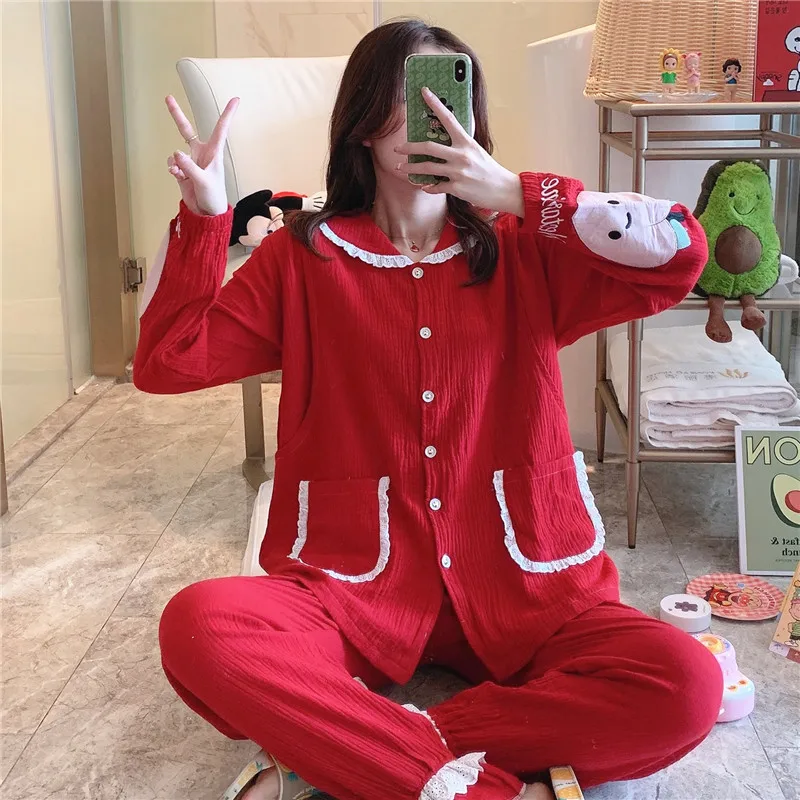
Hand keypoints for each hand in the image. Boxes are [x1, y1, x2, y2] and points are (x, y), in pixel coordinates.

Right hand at [165, 95, 238, 215]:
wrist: (207, 212)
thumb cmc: (214, 196)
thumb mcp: (204, 181)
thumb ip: (189, 167)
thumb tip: (175, 152)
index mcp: (214, 153)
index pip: (221, 129)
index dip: (228, 114)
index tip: (236, 99)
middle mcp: (201, 153)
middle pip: (186, 129)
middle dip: (176, 114)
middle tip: (168, 97)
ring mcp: (190, 161)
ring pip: (176, 152)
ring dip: (175, 162)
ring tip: (180, 173)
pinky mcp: (182, 170)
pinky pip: (172, 163)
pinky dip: (173, 168)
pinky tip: (177, 175)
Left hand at [393, 87, 523, 216]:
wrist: (503, 189)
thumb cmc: (488, 169)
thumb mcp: (476, 150)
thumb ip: (460, 143)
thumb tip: (444, 135)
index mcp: (466, 141)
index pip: (448, 118)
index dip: (435, 103)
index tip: (423, 91)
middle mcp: (461, 155)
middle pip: (428, 147)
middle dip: (409, 147)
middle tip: (397, 148)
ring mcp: (458, 172)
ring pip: (427, 168)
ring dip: (411, 168)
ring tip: (400, 168)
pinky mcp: (457, 188)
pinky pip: (436, 186)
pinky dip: (428, 187)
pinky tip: (424, 186)